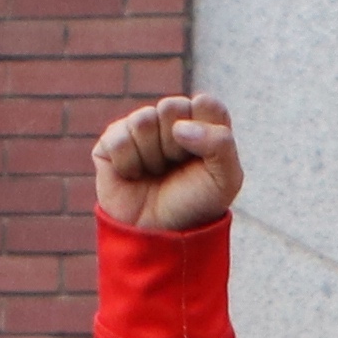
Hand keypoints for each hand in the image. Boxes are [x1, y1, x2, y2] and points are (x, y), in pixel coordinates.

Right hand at [91, 95, 241, 234]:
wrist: (160, 234)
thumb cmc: (195, 204)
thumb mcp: (226, 179)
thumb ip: (221, 143)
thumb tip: (179, 127)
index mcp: (200, 122)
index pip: (206, 104)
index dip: (205, 133)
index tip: (204, 160)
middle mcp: (169, 120)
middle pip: (172, 106)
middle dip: (177, 143)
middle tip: (176, 166)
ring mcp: (138, 128)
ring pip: (143, 120)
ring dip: (153, 156)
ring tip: (155, 172)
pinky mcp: (111, 142)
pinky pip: (119, 139)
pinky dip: (129, 164)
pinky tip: (134, 175)